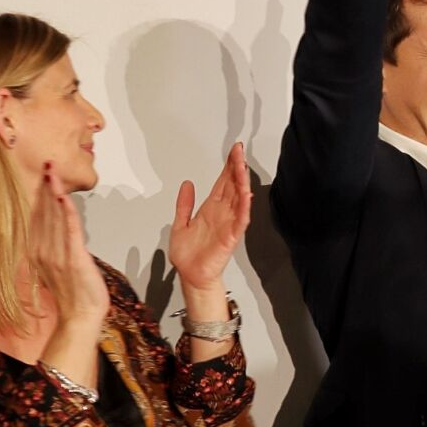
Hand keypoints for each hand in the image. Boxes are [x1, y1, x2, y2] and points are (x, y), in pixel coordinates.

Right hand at [28, 162, 109, 330]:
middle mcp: (42, 251)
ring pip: (54, 217)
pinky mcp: (73, 257)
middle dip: (45, 187)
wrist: (79, 318)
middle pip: (43, 213)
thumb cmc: (73, 296)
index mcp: (37, 253)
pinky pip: (68, 230)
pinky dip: (66, 211)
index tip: (42, 176)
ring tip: (53, 171)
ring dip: (54, 192)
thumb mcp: (56, 269)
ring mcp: (56, 254)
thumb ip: (52, 250)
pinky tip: (64, 195)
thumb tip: (54, 236)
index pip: (37, 218)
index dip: (40, 196)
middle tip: (47, 163)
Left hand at [167, 142, 252, 293]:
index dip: (228, 166)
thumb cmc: (188, 254)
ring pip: (239, 199)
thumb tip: (187, 184)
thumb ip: (184, 204)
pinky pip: (241, 220)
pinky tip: (247, 195)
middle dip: (237, 167)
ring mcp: (228, 224)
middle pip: (233, 186)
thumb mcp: (179, 223)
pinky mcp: (231, 237)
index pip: (223, 182)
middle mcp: (222, 213)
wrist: (190, 275)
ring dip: (242, 183)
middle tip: (239, 150)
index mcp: (211, 208)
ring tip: (242, 166)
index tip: (234, 151)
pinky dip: (244, 207)